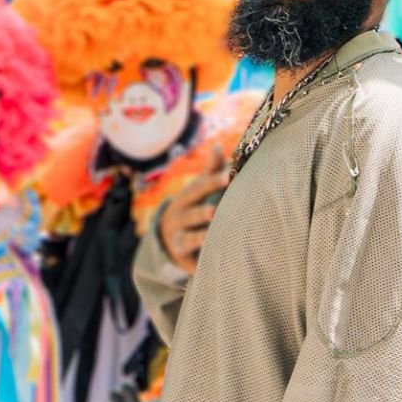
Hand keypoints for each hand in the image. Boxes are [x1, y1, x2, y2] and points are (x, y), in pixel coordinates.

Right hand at [159, 145, 228, 274]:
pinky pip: (190, 256)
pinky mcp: (183, 255)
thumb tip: (218, 145)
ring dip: (199, 233)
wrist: (172, 239)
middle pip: (191, 210)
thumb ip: (211, 170)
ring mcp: (178, 236)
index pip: (199, 188)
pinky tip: (212, 254)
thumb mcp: (200, 190)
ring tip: (210, 226)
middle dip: (203, 208)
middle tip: (217, 203)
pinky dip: (198, 257)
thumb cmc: (195, 207)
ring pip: (188, 235)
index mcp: (186, 197)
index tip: (229, 175)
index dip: (212, 181)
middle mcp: (178, 216)